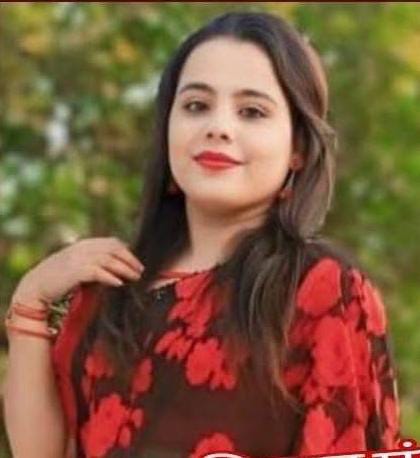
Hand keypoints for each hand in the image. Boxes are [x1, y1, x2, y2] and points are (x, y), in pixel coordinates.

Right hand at [12, 237, 143, 305]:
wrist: (34, 287)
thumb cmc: (57, 280)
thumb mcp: (76, 265)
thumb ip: (93, 262)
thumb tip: (116, 269)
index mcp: (84, 244)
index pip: (112, 242)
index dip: (127, 251)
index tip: (136, 262)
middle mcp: (82, 248)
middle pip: (114, 249)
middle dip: (130, 259)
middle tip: (141, 271)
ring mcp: (78, 258)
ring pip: (109, 259)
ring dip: (125, 269)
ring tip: (135, 278)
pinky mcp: (75, 271)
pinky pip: (98, 272)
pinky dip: (110, 277)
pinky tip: (119, 284)